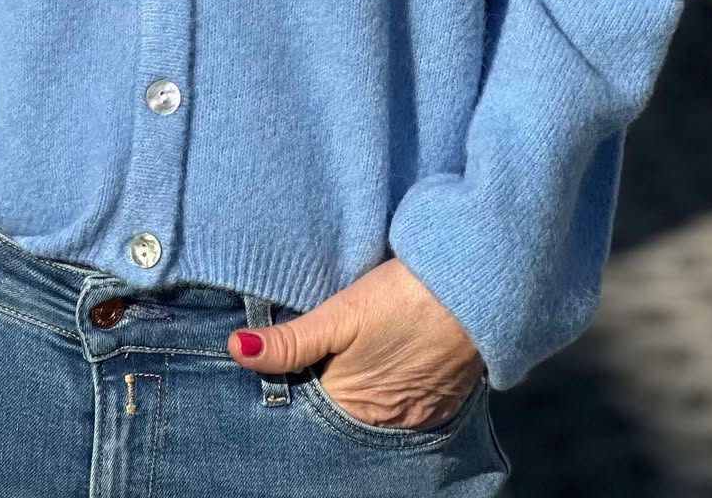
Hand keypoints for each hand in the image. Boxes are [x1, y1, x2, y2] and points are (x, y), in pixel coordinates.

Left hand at [228, 256, 485, 428]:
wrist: (473, 289)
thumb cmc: (403, 297)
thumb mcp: (341, 314)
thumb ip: (291, 341)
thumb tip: (238, 350)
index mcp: (355, 407)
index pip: (312, 408)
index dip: (297, 383)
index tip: (287, 360)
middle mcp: (386, 423)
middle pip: (343, 410)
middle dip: (326, 388)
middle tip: (320, 353)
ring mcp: (419, 415)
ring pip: (374, 407)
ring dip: (360, 387)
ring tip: (352, 355)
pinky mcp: (443, 401)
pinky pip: (406, 404)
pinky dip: (391, 387)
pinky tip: (385, 359)